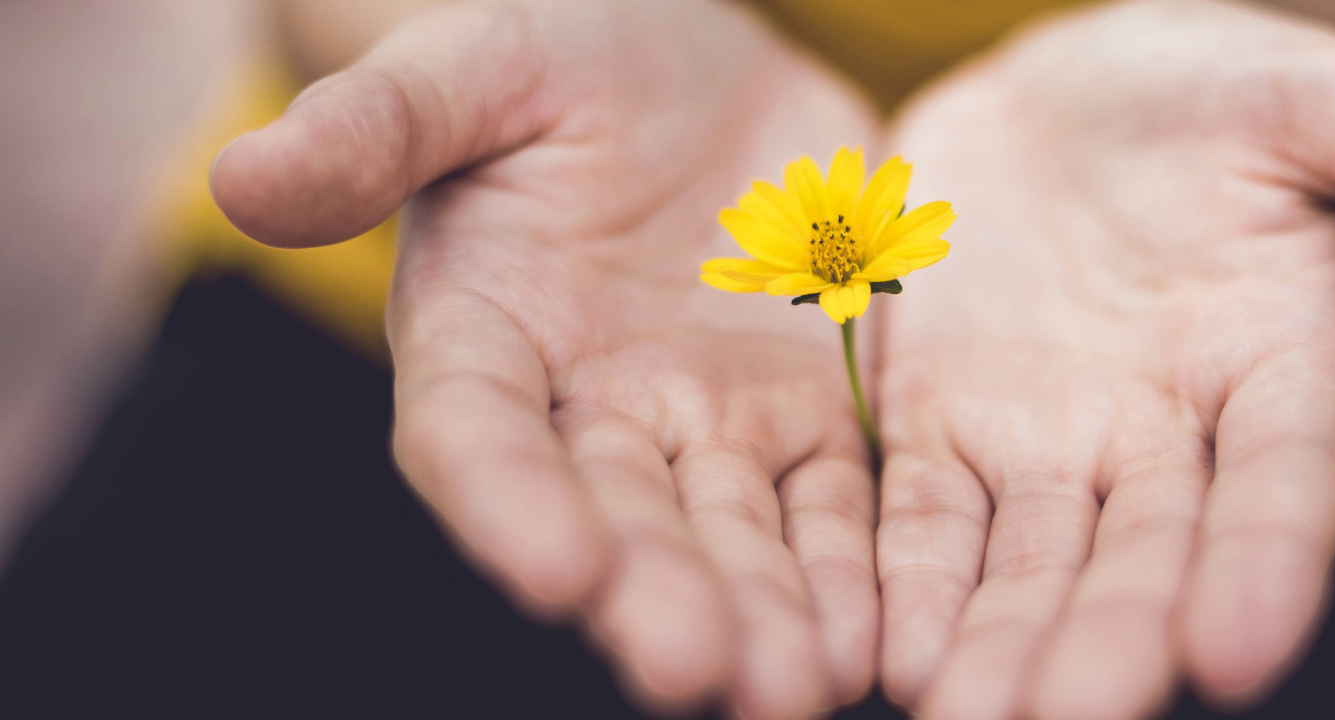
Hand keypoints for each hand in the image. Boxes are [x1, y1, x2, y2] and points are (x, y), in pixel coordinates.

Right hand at [212, 2, 880, 716]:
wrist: (691, 69)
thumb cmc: (556, 56)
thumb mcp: (473, 66)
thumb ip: (378, 124)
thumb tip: (241, 176)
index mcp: (484, 335)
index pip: (479, 436)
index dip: (509, 504)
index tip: (557, 570)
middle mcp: (587, 409)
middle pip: (616, 518)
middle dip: (655, 595)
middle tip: (698, 671)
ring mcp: (703, 423)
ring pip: (731, 534)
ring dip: (764, 612)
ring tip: (798, 687)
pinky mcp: (803, 415)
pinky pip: (831, 502)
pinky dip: (850, 569)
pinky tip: (876, 637)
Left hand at [873, 1, 1334, 718]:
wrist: (1057, 94)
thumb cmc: (1209, 94)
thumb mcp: (1319, 101)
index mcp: (1280, 363)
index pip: (1287, 480)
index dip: (1269, 562)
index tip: (1241, 651)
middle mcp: (1168, 435)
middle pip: (1147, 555)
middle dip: (1113, 641)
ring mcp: (1051, 443)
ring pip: (1031, 565)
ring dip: (1003, 646)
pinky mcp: (943, 429)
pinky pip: (923, 520)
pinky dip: (908, 584)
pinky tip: (888, 655)